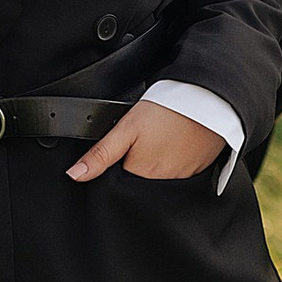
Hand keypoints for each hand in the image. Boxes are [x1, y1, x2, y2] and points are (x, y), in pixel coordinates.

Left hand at [66, 98, 223, 183]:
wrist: (207, 99)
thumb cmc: (168, 110)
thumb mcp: (126, 128)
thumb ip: (100, 155)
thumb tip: (74, 175)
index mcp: (141, 174)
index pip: (120, 181)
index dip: (119, 164)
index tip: (127, 147)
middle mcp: (162, 183)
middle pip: (141, 181)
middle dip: (139, 164)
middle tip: (147, 139)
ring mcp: (183, 178)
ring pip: (161, 177)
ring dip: (159, 162)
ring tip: (163, 138)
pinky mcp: (199, 171)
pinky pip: (182, 173)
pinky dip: (178, 161)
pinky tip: (178, 142)